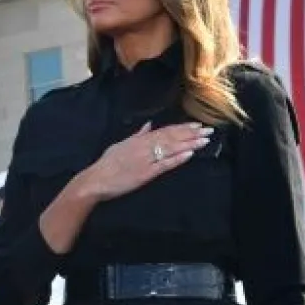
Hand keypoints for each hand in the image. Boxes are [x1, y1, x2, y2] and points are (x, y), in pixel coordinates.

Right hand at [79, 121, 212, 201]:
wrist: (96, 180)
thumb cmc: (106, 164)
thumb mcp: (120, 145)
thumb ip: (136, 135)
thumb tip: (148, 124)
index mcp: (139, 140)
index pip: (165, 131)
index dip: (182, 128)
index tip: (196, 125)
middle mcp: (144, 146)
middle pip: (172, 137)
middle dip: (191, 134)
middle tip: (208, 131)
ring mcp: (146, 159)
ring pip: (171, 149)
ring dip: (189, 144)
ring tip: (204, 141)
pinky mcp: (146, 173)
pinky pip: (164, 164)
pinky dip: (178, 159)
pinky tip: (190, 154)